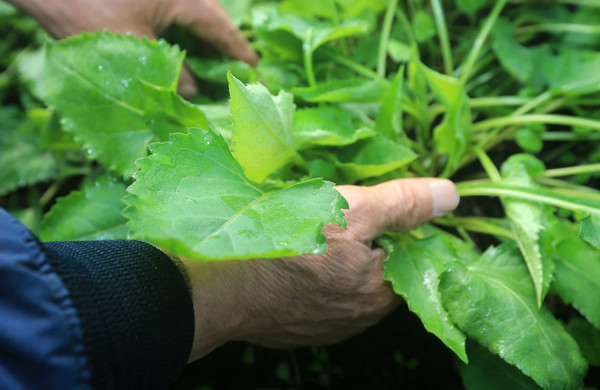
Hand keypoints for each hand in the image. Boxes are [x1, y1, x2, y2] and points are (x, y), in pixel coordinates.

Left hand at [8, 0, 257, 96]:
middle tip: (237, 71)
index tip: (255, 71)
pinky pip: (173, 13)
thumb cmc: (86, 7)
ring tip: (211, 66)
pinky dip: (181, 33)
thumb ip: (170, 74)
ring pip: (193, 15)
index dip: (240, 53)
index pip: (223, 29)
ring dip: (202, 40)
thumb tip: (191, 93)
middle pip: (212, 19)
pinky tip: (178, 50)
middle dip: (225, 45)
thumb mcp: (134, 49)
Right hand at [179, 178, 459, 361]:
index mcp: (378, 294)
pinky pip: (311, 299)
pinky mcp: (289, 329)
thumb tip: (451, 196)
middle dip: (362, 246)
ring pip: (340, 287)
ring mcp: (320, 328)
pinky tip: (289, 257)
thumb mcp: (352, 210)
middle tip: (336, 216)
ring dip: (332, 263)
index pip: (408, 264)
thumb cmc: (288, 244)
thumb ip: (402, 205)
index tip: (374, 211)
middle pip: (373, 276)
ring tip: (309, 232)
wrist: (215, 286)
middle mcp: (354, 320)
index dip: (396, 233)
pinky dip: (307, 278)